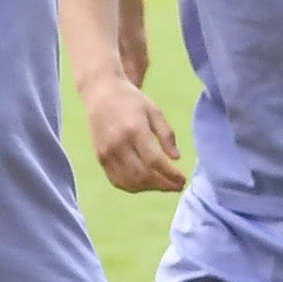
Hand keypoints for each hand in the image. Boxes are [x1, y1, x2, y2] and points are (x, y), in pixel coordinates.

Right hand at [81, 75, 188, 195]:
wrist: (101, 93)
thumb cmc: (132, 101)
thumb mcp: (155, 111)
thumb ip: (166, 134)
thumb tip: (176, 158)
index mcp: (134, 129)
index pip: (154, 161)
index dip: (170, 175)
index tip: (183, 180)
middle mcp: (118, 144)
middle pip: (142, 175)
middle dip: (163, 185)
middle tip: (177, 185)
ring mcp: (106, 152)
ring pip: (129, 182)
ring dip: (149, 188)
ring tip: (163, 185)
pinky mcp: (100, 158)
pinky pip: (117, 180)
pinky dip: (133, 187)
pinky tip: (146, 184)